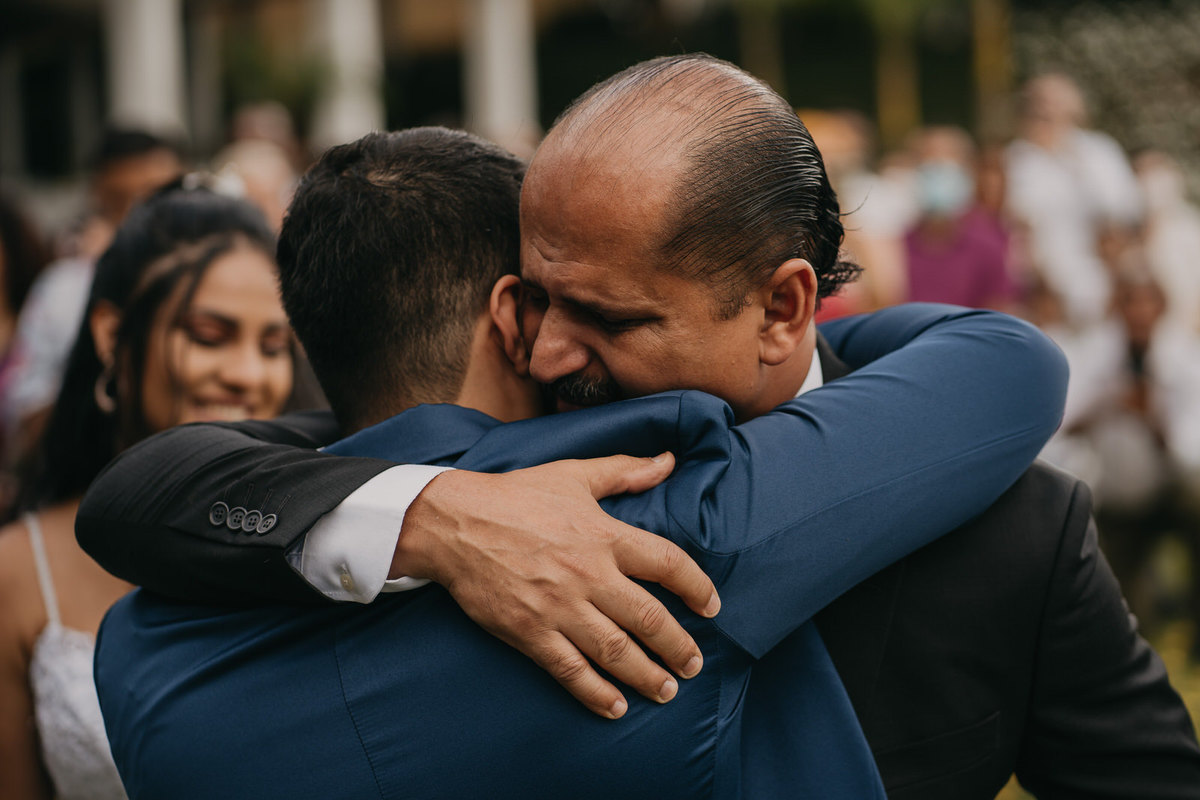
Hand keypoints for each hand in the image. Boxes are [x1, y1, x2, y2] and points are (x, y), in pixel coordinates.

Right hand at [395, 453, 719, 718]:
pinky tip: (615, 707)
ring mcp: (559, 607)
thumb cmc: (515, 496)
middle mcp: (588, 574)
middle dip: (678, 646)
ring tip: (667, 690)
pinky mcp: (529, 632)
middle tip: (693, 665)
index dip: (697, 587)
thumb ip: (625, 471)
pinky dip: (596, 692)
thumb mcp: (574, 475)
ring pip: (616, 651)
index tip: (711, 607)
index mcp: (604, 535)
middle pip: (649, 617)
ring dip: (647, 675)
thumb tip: (669, 460)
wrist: (453, 523)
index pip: (668, 564)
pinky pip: (570, 669)